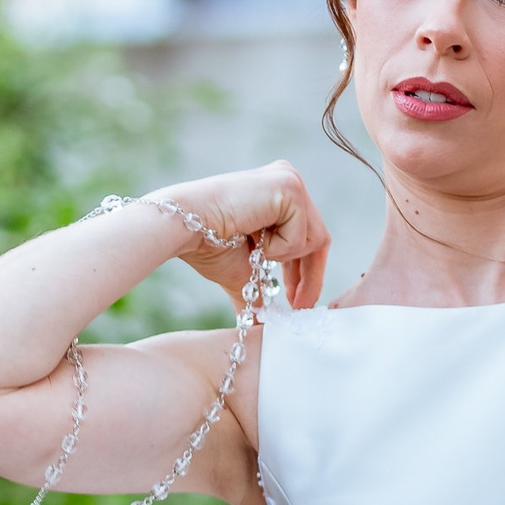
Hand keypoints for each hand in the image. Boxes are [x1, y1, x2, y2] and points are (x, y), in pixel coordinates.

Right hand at [152, 161, 330, 307]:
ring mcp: (290, 179)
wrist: (185, 228)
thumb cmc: (206, 244)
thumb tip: (259, 325)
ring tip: (254, 250)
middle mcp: (288, 179)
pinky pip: (302, 235)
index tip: (298, 302)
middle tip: (297, 304)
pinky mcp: (289, 187)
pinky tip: (253, 237)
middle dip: (309, 275)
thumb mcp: (243, 271)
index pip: (308, 235)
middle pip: (319, 237)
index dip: (307, 273)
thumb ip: (258, 290)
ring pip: (315, 238)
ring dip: (284, 258)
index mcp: (278, 193)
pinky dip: (279, 248)